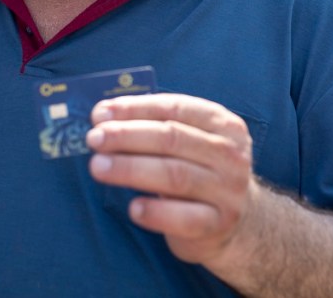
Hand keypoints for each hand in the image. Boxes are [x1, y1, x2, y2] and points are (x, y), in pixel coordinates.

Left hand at [85, 93, 257, 266]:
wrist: (238, 222)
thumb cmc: (198, 171)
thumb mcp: (189, 141)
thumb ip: (154, 126)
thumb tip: (103, 115)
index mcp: (222, 124)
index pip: (174, 108)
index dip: (134, 109)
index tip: (99, 114)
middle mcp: (229, 154)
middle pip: (171, 139)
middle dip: (127, 136)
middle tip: (94, 139)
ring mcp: (228, 191)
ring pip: (175, 175)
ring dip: (131, 169)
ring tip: (97, 167)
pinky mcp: (218, 224)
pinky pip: (184, 218)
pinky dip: (155, 212)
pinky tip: (133, 208)